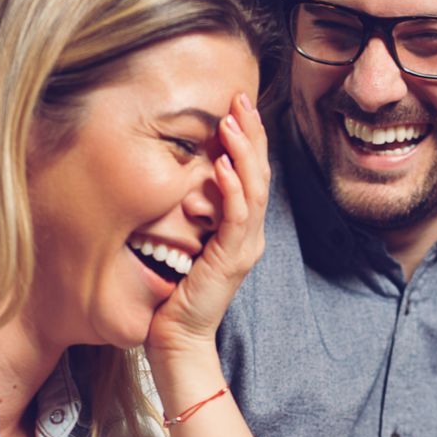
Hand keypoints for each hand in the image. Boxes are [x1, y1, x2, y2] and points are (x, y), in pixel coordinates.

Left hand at [146, 93, 268, 354]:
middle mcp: (250, 234)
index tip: (238, 106)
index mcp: (242, 229)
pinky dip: (230, 188)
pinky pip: (236, 217)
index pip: (251, 174)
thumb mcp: (186, 242)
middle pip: (260, 173)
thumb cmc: (176, 294)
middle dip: (252, 133)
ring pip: (253, 189)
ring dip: (243, 152)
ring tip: (233, 122)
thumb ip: (194, 214)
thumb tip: (188, 183)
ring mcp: (244, 247)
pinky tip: (222, 165)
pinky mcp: (231, 259)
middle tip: (241, 98)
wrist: (178, 338)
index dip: (249, 139)